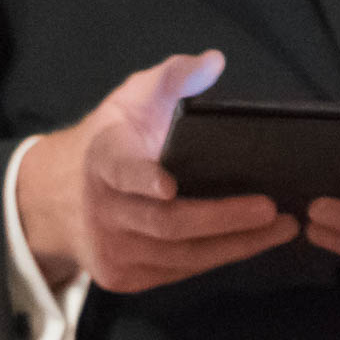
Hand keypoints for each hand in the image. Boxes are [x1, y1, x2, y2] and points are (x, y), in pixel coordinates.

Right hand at [16, 51, 299, 293]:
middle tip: (270, 209)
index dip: (144, 180)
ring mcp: (111, 250)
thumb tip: (214, 62)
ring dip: (235, 245)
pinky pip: (178, 272)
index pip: (121, 171)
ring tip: (281, 229)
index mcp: (103, 161)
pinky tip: (252, 243)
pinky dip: (218, 258)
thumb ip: (173, 78)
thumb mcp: (132, 99)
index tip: (169, 186)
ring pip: (179, 256)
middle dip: (222, 219)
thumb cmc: (111, 141)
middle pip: (166, 223)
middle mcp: (103, 211)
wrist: (58, 197)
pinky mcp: (123, 277)